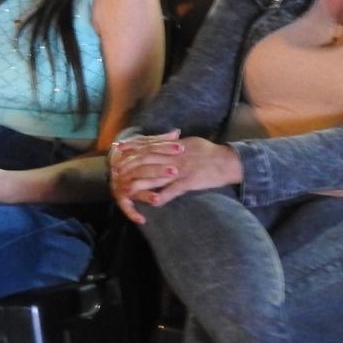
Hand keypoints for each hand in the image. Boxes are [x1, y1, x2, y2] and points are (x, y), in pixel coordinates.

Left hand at [109, 131, 240, 223]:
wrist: (227, 161)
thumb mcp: (190, 142)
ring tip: (126, 190)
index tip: (119, 151)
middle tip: (116, 173)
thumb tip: (168, 139)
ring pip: (154, 176)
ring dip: (139, 184)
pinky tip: (151, 203)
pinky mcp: (188, 182)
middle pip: (146, 160)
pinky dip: (161, 197)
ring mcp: (180, 169)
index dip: (132, 149)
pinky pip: (172, 191)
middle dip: (129, 166)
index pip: (148, 146)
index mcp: (173, 146)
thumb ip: (175, 142)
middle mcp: (173, 156)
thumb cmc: (210, 152)